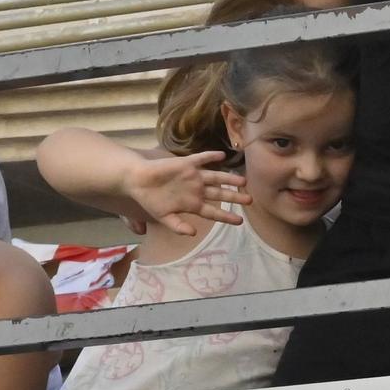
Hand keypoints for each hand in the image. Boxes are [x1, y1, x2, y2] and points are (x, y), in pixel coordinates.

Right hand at [121, 151, 250, 236]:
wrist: (138, 181)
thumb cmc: (150, 199)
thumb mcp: (163, 217)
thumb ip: (177, 226)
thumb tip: (192, 233)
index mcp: (192, 204)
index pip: (213, 211)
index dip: (226, 216)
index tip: (240, 221)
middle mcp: (196, 190)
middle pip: (220, 194)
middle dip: (235, 197)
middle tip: (250, 200)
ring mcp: (193, 176)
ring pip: (216, 177)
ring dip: (229, 178)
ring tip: (243, 181)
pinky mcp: (186, 164)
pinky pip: (201, 159)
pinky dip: (211, 157)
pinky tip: (222, 155)